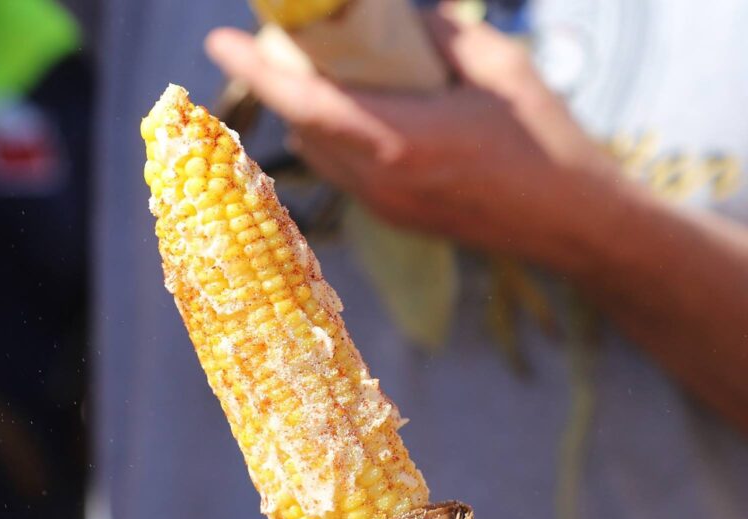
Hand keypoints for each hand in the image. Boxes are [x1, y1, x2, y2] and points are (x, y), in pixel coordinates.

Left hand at [205, 6, 633, 273]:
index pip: (307, 105)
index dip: (257, 70)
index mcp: (401, 142)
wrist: (573, 223)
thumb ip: (439, 36)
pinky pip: (343, 171)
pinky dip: (332, 135)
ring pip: (319, 153)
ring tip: (313, 69)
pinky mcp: (395, 218)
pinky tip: (354, 108)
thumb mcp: (496, 68)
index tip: (218, 40)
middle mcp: (380, 182)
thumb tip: (402, 16)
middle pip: (303, 127)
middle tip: (274, 39)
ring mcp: (384, 207)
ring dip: (305, 111)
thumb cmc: (544, 139)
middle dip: (279, 82)